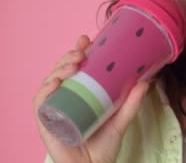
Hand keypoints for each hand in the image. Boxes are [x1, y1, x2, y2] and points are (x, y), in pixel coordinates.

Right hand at [33, 35, 149, 162]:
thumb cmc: (103, 147)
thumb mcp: (120, 120)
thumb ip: (132, 103)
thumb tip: (146, 81)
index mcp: (79, 93)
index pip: (75, 67)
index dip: (78, 50)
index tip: (87, 38)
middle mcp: (64, 97)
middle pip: (62, 70)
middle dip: (70, 56)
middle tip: (82, 51)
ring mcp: (54, 108)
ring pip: (50, 81)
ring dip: (59, 68)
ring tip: (73, 64)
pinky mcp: (45, 121)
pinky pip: (40, 101)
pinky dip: (46, 89)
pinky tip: (56, 82)